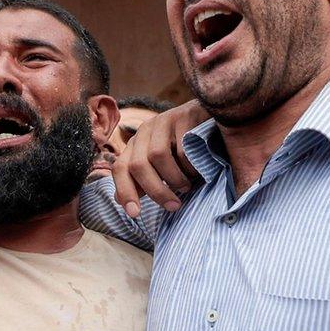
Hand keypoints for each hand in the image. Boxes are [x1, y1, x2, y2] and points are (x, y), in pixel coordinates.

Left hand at [112, 99, 209, 216]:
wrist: (211, 116)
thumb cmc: (184, 147)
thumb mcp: (160, 164)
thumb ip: (141, 180)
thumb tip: (118, 200)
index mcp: (135, 144)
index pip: (120, 168)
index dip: (125, 191)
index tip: (135, 214)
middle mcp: (145, 130)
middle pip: (138, 165)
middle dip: (156, 191)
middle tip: (174, 206)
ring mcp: (164, 120)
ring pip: (158, 155)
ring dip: (174, 178)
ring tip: (187, 185)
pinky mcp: (185, 116)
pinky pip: (183, 148)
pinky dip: (191, 166)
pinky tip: (199, 170)